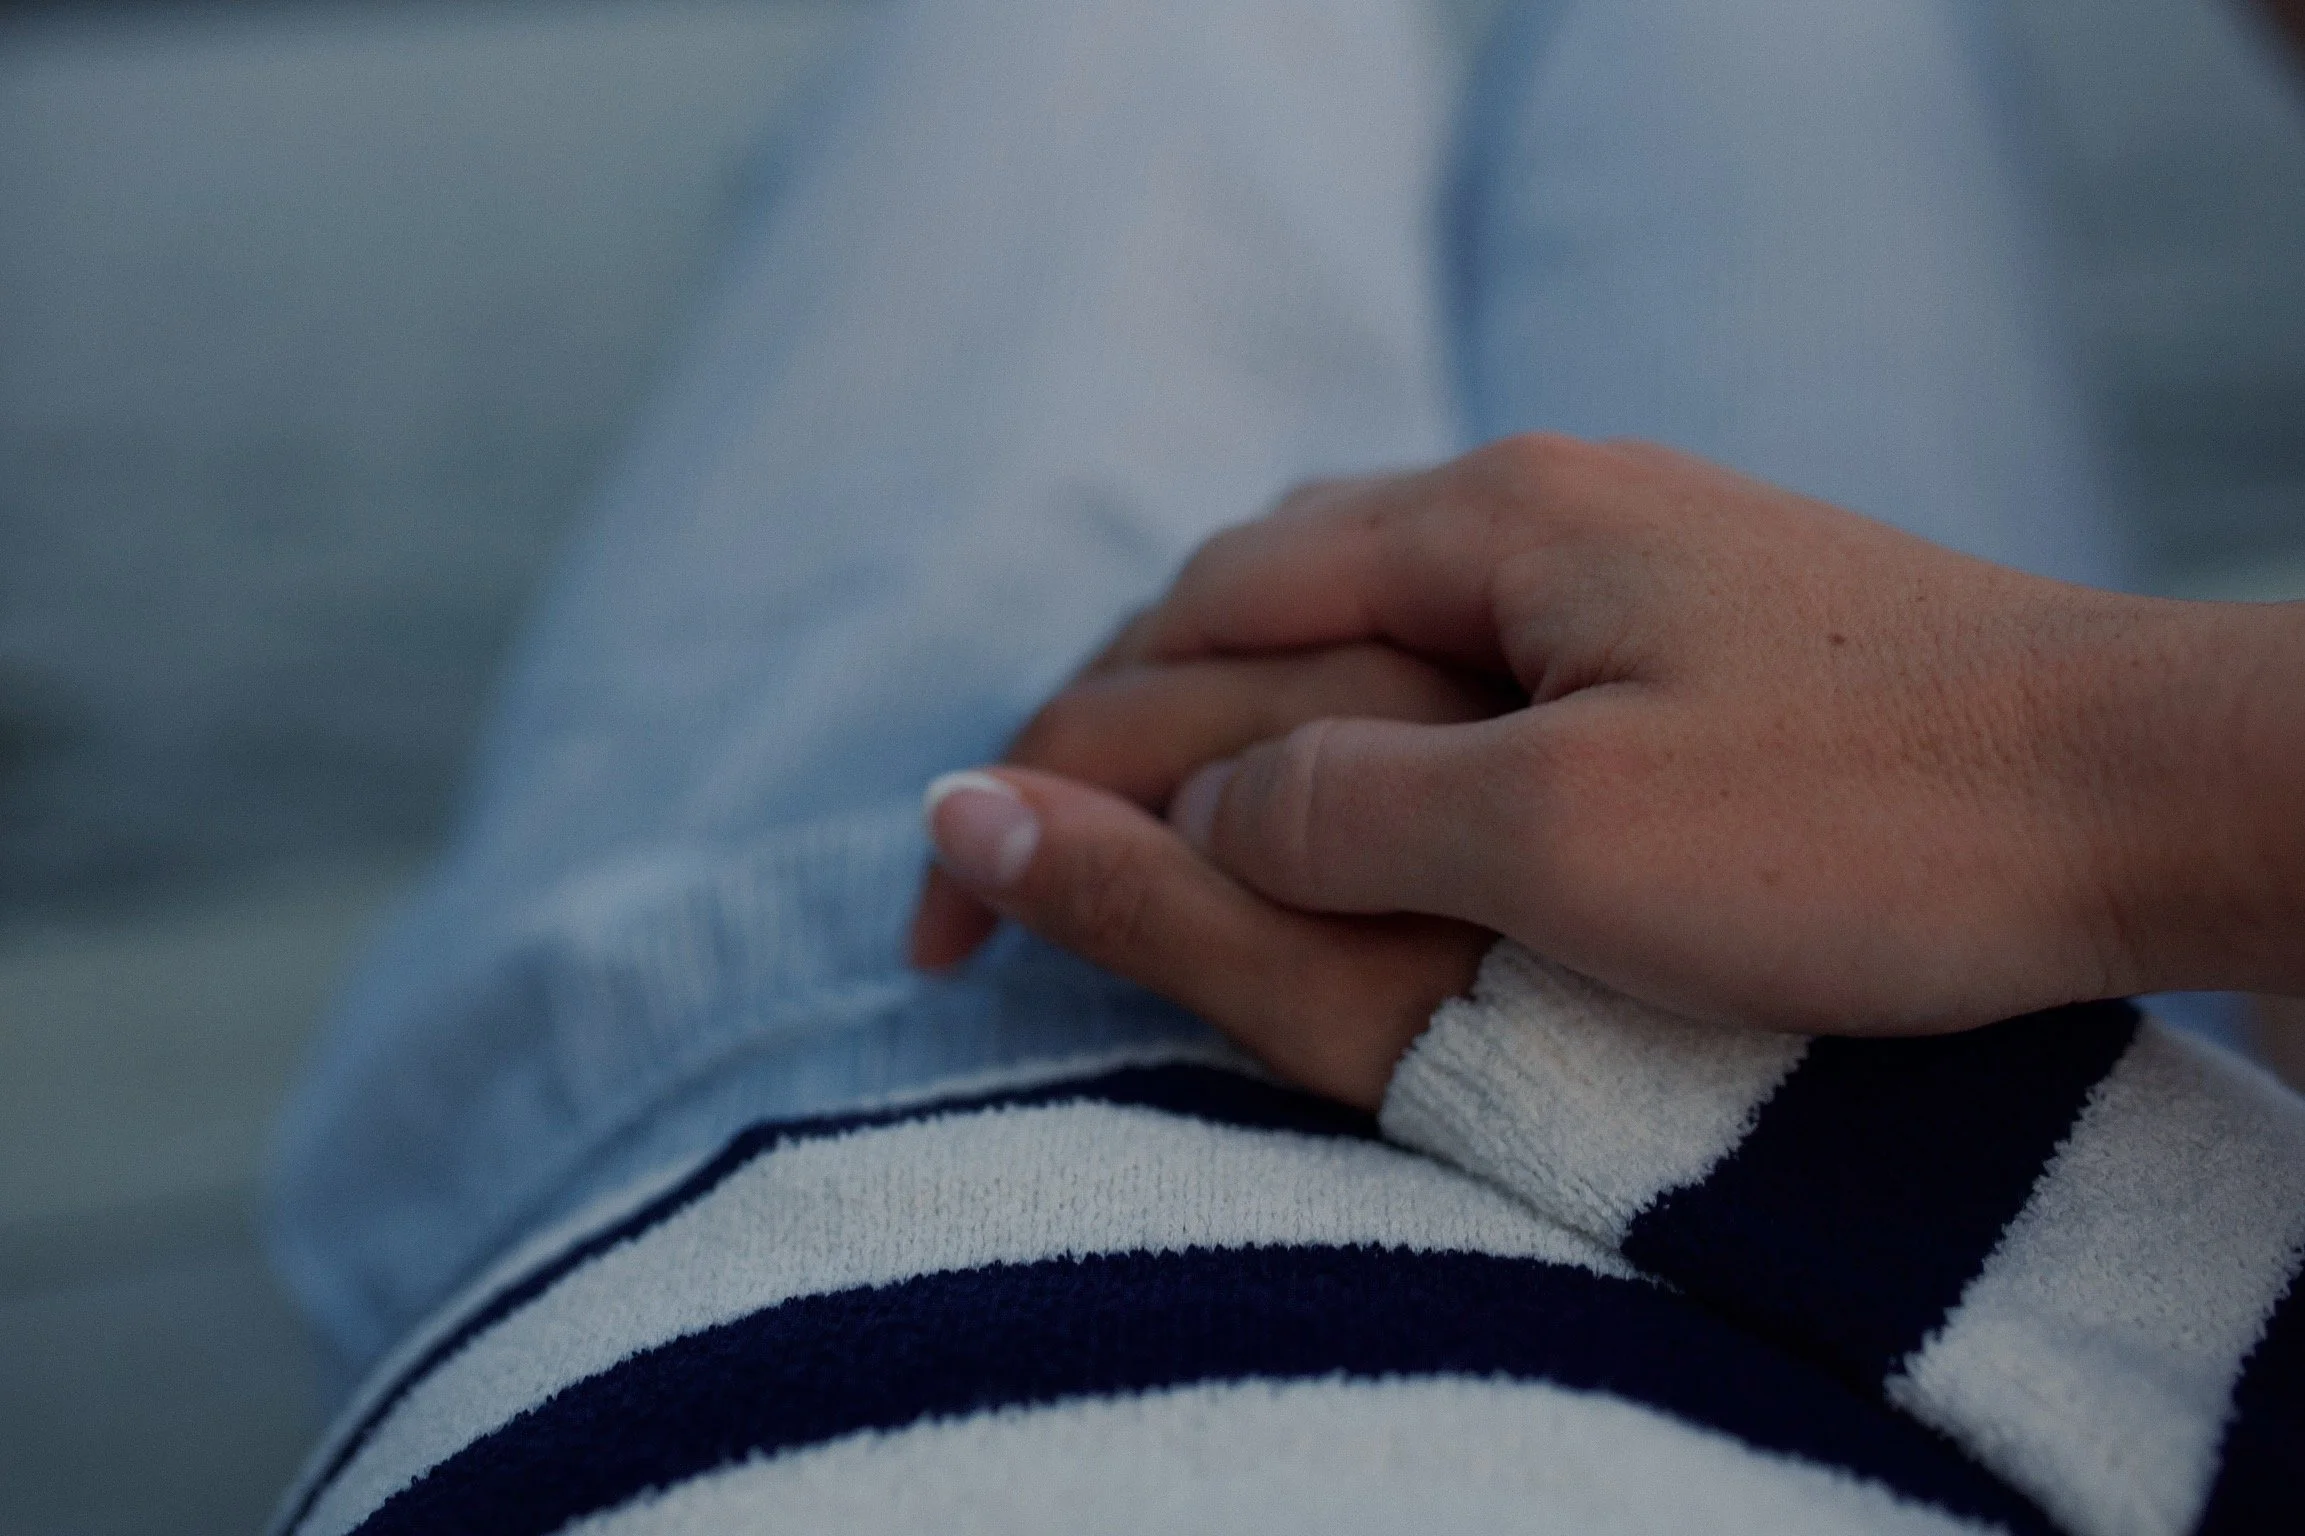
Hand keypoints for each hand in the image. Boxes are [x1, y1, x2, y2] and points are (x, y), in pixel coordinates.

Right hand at [931, 434, 2304, 1057]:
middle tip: (1022, 863)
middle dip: (1110, 725)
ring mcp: (1615, 554)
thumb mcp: (1558, 838)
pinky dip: (1343, 727)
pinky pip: (1450, 657)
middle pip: (1249, 596)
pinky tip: (1347, 793)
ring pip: (1349, 623)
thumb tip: (1149, 794)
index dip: (1048, 761)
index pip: (1191, 629)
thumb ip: (1330, 804)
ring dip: (1223, 719)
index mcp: (1482, 527)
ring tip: (1145, 834)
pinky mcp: (1682, 623)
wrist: (2153, 788)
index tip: (953, 900)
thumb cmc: (1874, 819)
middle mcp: (1534, 505)